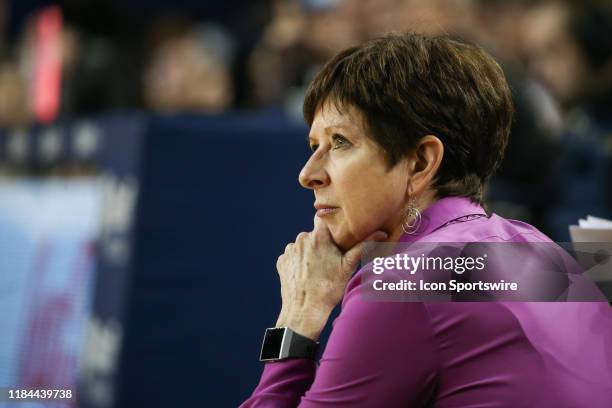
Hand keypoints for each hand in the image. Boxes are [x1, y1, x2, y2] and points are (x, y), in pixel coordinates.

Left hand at [275, 216, 387, 339]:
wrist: (304, 311)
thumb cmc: (328, 289)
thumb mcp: (348, 267)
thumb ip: (363, 246)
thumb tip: (381, 233)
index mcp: (318, 236)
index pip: (323, 218)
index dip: (331, 225)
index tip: (336, 235)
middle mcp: (301, 239)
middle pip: (315, 234)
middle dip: (322, 243)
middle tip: (331, 260)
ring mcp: (289, 250)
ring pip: (303, 245)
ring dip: (310, 253)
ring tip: (318, 270)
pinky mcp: (282, 261)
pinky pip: (293, 256)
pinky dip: (299, 262)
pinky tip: (306, 275)